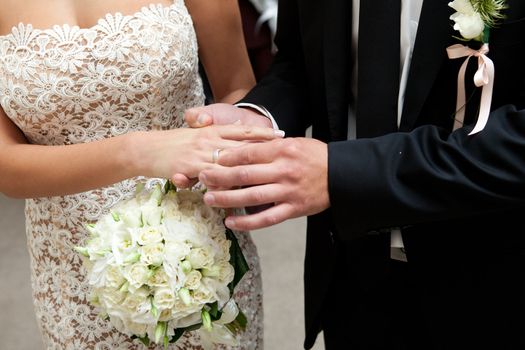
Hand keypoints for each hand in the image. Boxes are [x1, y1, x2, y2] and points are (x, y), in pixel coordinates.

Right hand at [173, 103, 274, 187]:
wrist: (146, 149)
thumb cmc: (174, 143)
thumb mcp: (198, 134)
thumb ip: (217, 135)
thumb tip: (237, 132)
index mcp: (212, 130)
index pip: (243, 131)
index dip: (262, 133)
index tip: (282, 136)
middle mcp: (208, 140)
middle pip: (241, 147)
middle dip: (263, 153)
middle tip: (283, 159)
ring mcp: (199, 154)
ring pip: (228, 164)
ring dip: (248, 172)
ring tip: (268, 180)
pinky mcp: (188, 168)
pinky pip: (209, 177)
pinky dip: (223, 185)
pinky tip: (237, 193)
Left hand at [198, 137, 329, 230]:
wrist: (342, 175)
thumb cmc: (316, 157)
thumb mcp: (295, 143)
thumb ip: (270, 147)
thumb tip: (241, 149)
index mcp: (283, 151)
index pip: (249, 153)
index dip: (228, 157)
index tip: (213, 159)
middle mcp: (283, 170)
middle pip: (245, 174)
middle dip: (220, 177)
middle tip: (202, 177)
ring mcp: (288, 191)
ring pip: (252, 197)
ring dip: (228, 199)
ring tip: (209, 200)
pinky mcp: (293, 209)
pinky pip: (267, 218)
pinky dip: (247, 222)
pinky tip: (231, 222)